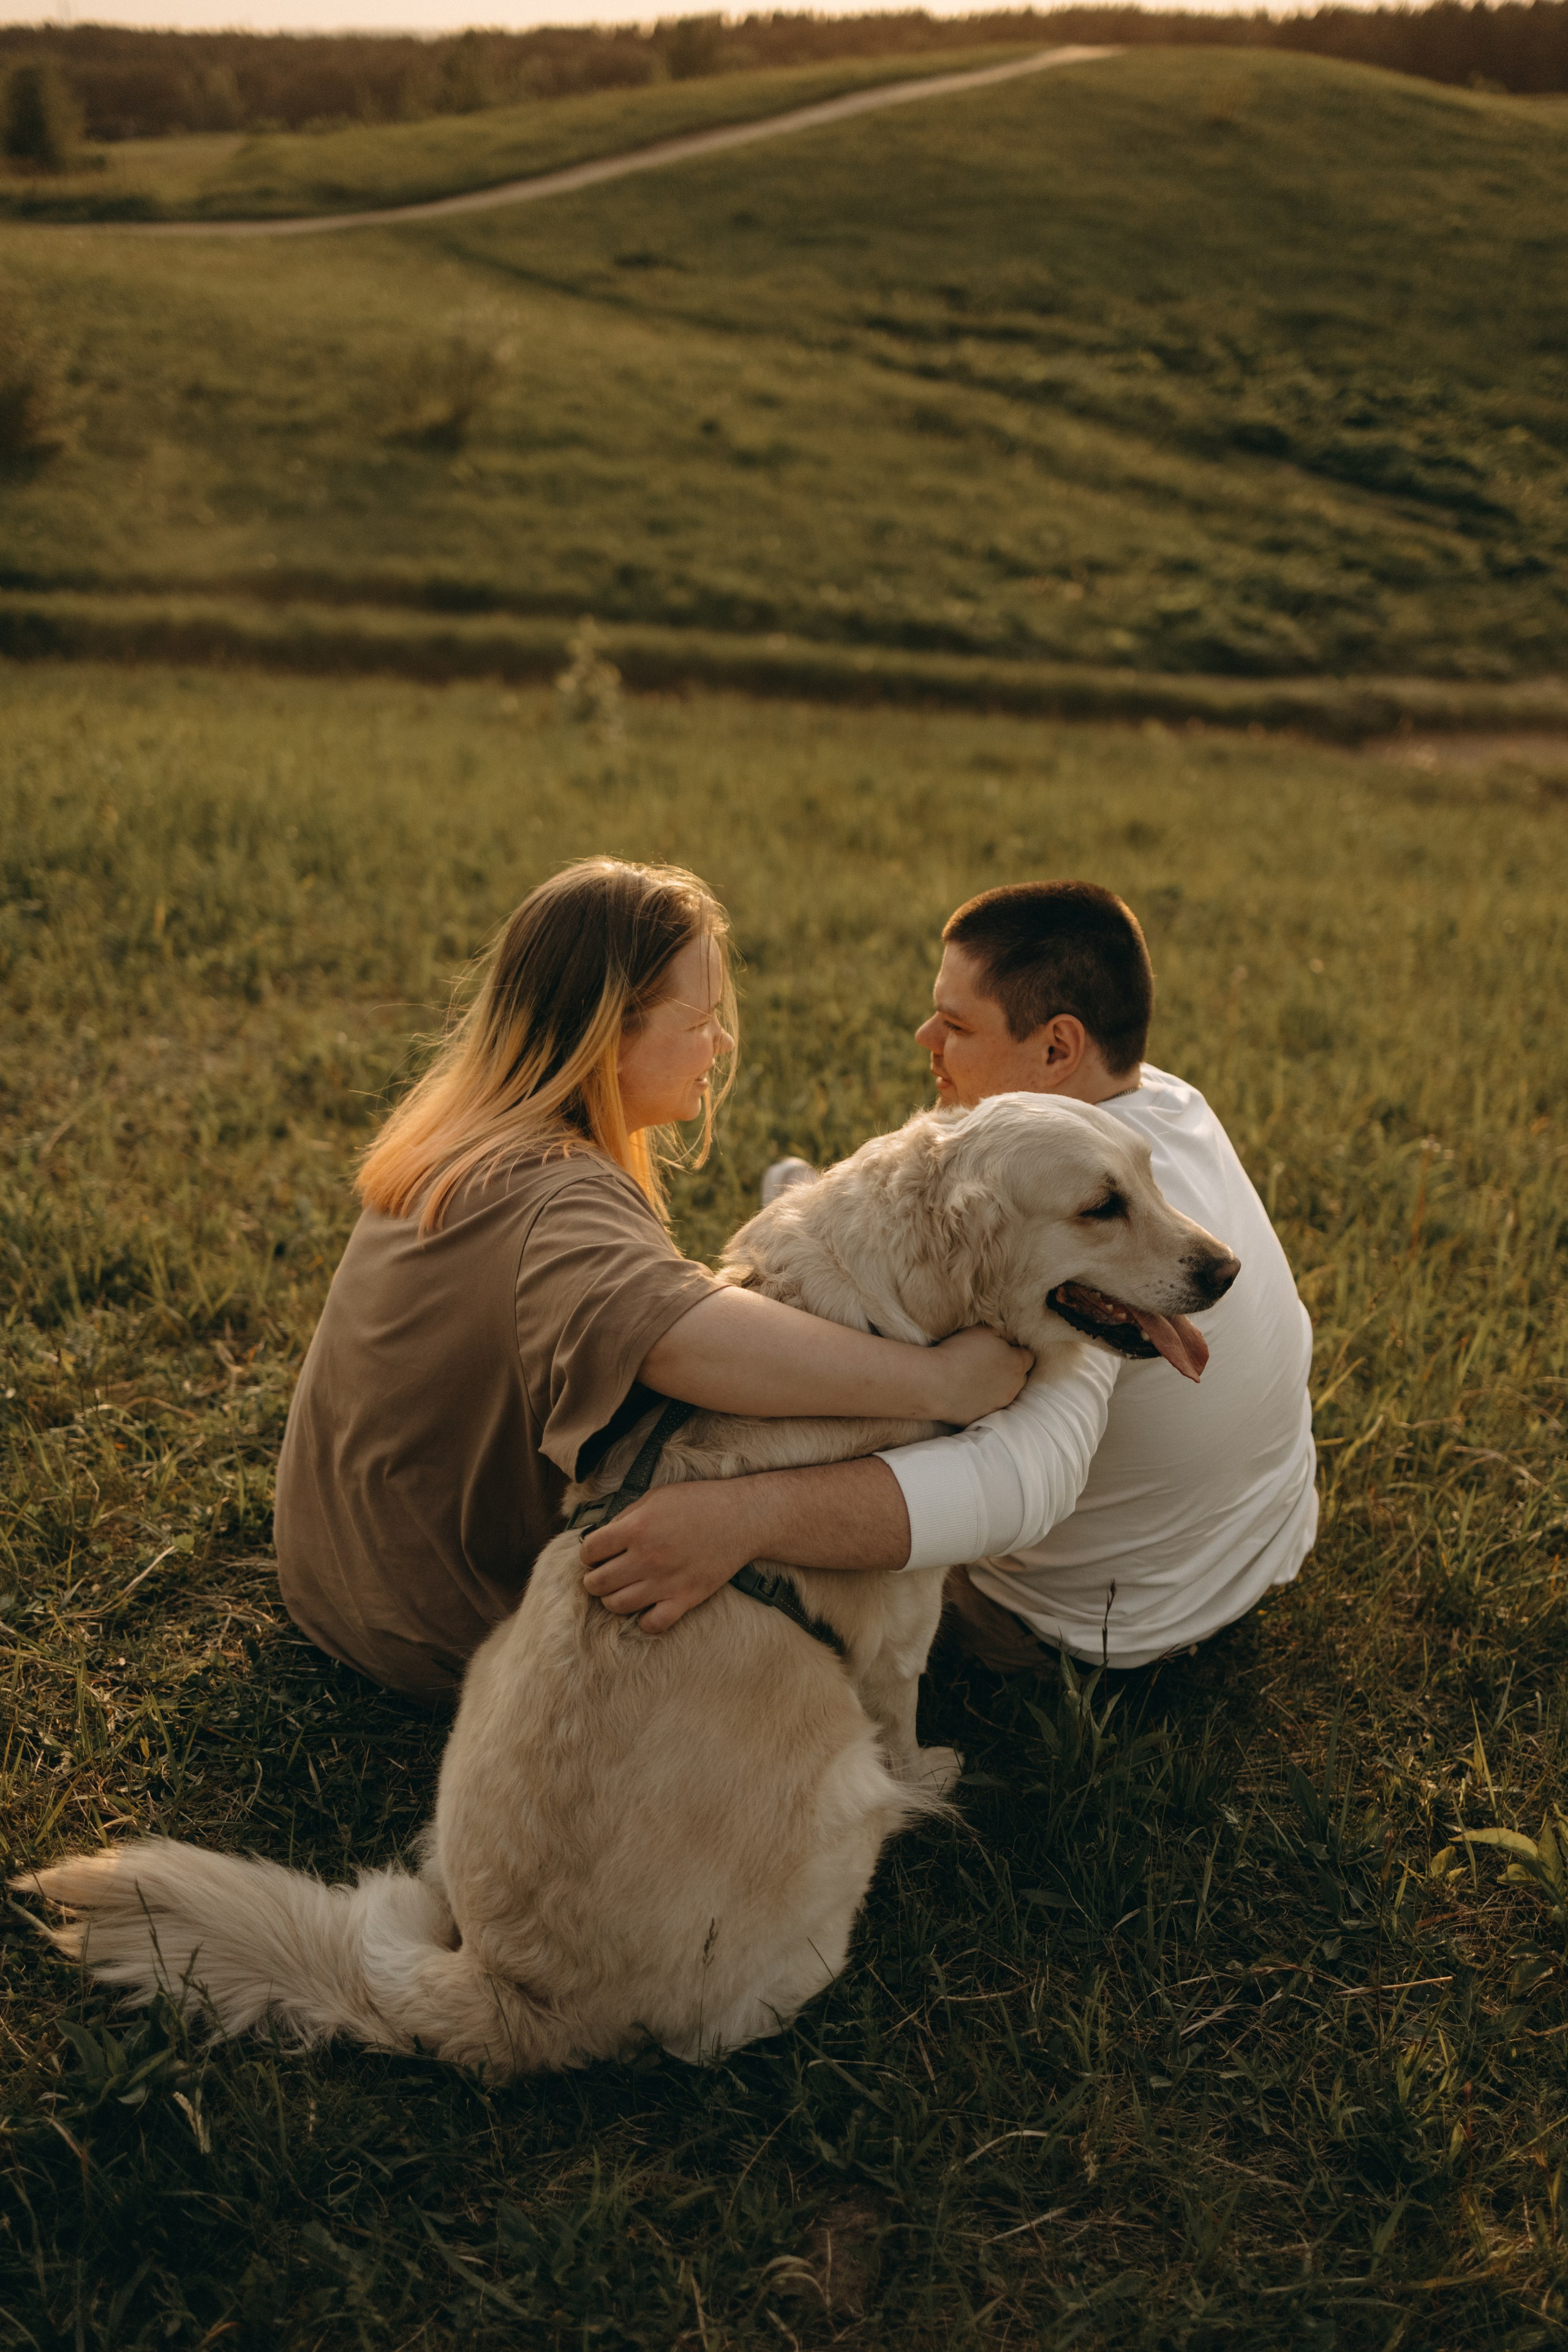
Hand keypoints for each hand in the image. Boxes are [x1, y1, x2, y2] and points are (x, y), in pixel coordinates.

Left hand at [581, 1481, 763, 1633]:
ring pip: (618, 1605)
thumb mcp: (655, 1497)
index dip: (588, 1553)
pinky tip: (647, 1607)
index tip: (596, 1553)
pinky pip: (653, 1624)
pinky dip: (644, 1620)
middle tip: (604, 1573)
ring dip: (612, 1599)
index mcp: (636, 1528)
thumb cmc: (698, 1502)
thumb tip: (601, 1538)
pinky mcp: (685, 1598)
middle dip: (594, 1579)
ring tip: (620, 1590)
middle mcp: (646, 1558)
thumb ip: (625, 1517)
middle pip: (597, 1583)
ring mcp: (665, 1582)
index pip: (589, 1551)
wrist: (742, 1517)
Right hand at [924, 1326, 1032, 1424]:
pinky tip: (968, 1391)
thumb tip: (1012, 1339)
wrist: (936, 1383)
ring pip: (1006, 1393)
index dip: (1016, 1350)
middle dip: (1010, 1369)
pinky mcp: (984, 1416)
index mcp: (1017, 1363)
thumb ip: (1004, 1334)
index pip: (1028, 1356)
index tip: (1001, 1348)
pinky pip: (988, 1406)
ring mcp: (999, 1404)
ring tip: (977, 1377)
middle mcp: (1014, 1386)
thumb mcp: (984, 1331)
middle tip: (990, 1362)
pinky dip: (983, 1400)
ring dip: (997, 1385)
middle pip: (1020, 1376)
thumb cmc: (960, 1352)